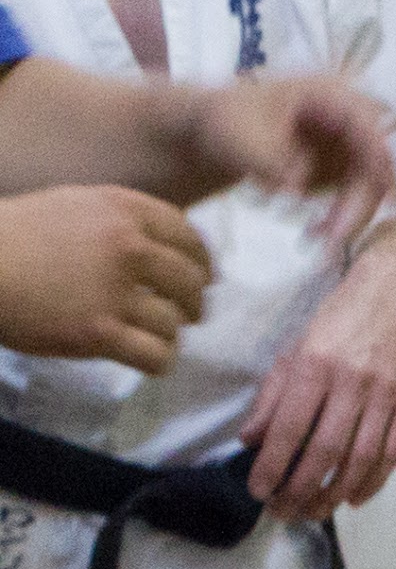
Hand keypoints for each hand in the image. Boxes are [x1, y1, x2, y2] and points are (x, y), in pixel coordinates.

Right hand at [0, 186, 212, 369]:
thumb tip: (163, 245)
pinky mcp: (97, 332)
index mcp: (123, 210)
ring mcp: (114, 290)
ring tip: (159, 338)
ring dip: (171, 334)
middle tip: (188, 315)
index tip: (203, 278)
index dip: (202, 262)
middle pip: (190, 281)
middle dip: (193, 302)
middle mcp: (128, 246)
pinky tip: (150, 361)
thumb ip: (119, 220)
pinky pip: (155, 354)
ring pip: (175, 322)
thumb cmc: (11, 237)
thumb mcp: (71, 206)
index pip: (189, 237)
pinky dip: (159, 362)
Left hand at [186, 72, 395, 247]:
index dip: (380, 163)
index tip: (386, 201)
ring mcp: (347, 144)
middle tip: (334, 239)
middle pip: (376, 163)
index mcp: (330, 95)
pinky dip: (338, 217)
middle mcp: (348, 118)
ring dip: (349, 217)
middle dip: (360, 204)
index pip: (369, 128)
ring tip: (315, 239)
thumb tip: (297, 188)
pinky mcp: (341, 168)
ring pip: (368, 186)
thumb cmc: (224, 119)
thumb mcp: (239, 135)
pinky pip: (353, 198)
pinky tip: (313, 232)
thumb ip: (268, 159)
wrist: (209, 130)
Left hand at [243, 234, 395, 519]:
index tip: (258, 491)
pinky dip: (373, 482)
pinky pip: (391, 452)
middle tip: (282, 511)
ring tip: (313, 511)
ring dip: (335, 493)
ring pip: (361, 459)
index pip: (291, 428)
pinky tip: (352, 498)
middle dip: (301, 489)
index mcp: (316, 366)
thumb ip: (272, 398)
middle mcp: (353, 383)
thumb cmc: (336, 322)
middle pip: (327, 451)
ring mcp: (386, 395)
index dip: (272, 465)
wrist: (394, 296)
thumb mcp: (292, 351)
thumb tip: (251, 441)